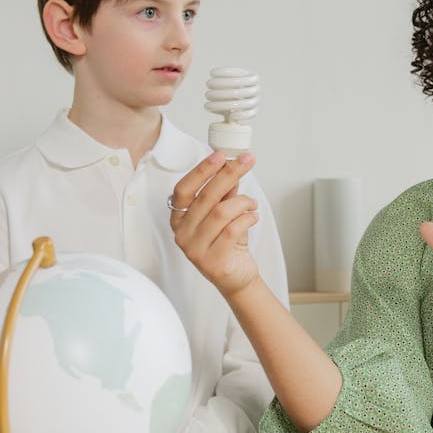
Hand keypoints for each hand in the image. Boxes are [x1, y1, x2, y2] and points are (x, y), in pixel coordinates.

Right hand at [169, 151, 259, 297]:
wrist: (235, 277)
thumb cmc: (227, 243)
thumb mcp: (223, 213)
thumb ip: (224, 192)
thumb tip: (231, 164)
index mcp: (179, 218)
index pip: (184, 189)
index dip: (201, 171)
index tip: (220, 155)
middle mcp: (182, 233)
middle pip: (206, 197)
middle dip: (229, 174)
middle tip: (247, 160)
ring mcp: (195, 249)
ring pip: (221, 212)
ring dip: (243, 202)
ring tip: (252, 203)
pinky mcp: (212, 261)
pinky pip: (233, 229)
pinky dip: (247, 218)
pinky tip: (253, 217)